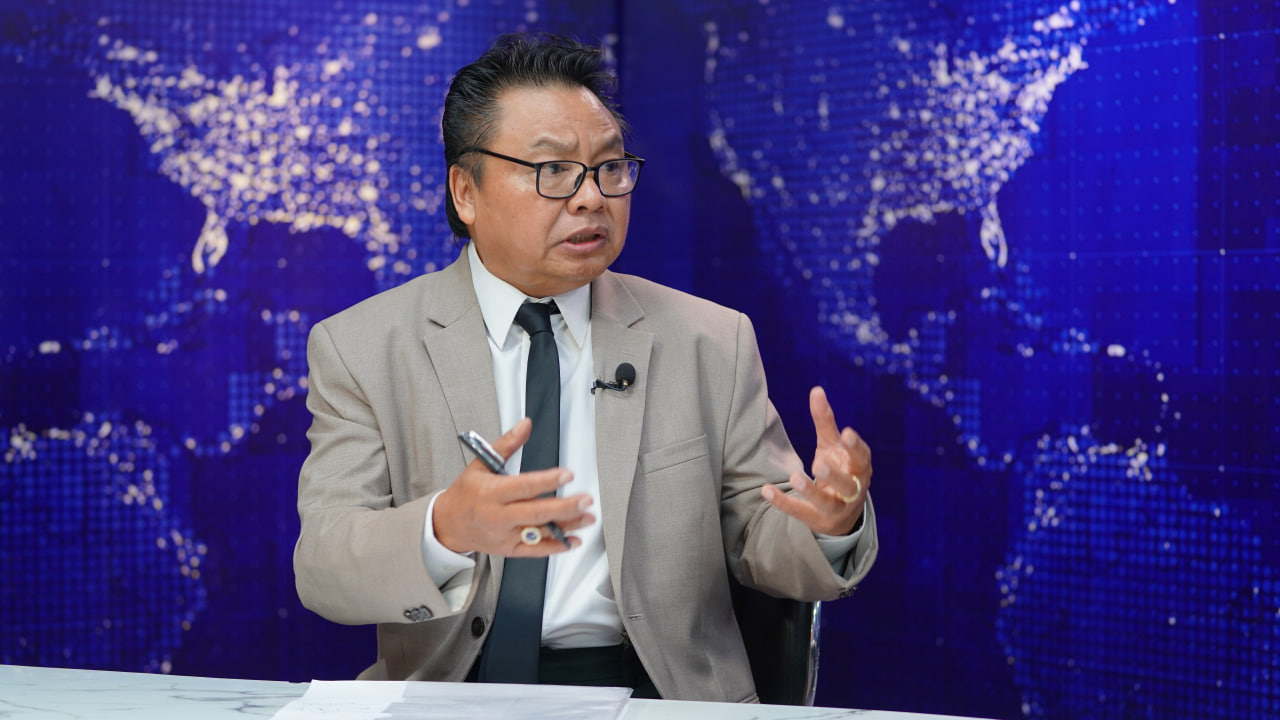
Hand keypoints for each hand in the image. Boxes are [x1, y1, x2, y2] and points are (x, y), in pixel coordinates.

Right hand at [434, 418, 595, 555]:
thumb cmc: (465, 494)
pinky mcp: (509, 549)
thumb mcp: (480, 464)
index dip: (547, 481)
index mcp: (491, 492)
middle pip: (536, 512)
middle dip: (564, 507)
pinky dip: (555, 547)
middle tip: (585, 500)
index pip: (523, 486)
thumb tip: (524, 425)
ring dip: (567, 526)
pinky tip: (572, 540)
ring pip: (539, 532)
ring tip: (587, 518)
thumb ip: (506, 444)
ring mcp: (504, 535)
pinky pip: (534, 551)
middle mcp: (498, 516)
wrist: (447, 525)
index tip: (567, 475)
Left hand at [761, 386, 870, 535]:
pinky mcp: (818, 520)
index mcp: (859, 469)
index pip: (862, 458)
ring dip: (811, 491)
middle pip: (847, 484)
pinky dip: (783, 502)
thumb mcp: (832, 447)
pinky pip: (800, 513)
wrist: (842, 514)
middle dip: (834, 475)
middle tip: (820, 464)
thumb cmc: (839, 470)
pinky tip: (766, 491)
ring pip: (826, 503)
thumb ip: (825, 422)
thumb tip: (816, 390)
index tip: (846, 432)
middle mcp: (852, 490)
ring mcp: (836, 508)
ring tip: (794, 477)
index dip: (856, 446)